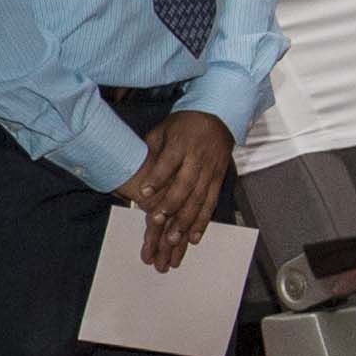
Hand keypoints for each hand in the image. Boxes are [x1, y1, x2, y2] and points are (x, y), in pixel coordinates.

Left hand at [111, 112, 234, 272]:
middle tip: (157, 222)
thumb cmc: (183, 124)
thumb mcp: (164, 129)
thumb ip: (151, 149)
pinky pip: (212, 203)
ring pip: (199, 199)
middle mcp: (197, 159)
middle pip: (185, 186)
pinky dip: (203, 221)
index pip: (167, 164)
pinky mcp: (219, 180)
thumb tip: (136, 169)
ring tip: (174, 239)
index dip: (156, 179)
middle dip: (171, 205)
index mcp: (181, 144)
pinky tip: (194, 237)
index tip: (142, 194)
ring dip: (186, 221)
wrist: (218, 115)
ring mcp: (210, 171)